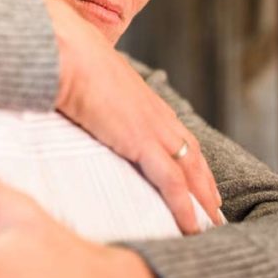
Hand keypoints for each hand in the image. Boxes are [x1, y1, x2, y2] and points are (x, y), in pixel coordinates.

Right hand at [43, 0, 221, 234]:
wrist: (64, 51)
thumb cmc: (64, 57)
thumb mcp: (82, 76)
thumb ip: (86, 91)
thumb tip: (71, 98)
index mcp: (141, 97)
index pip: (174, 131)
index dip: (188, 155)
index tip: (197, 175)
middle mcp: (154, 112)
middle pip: (191, 153)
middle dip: (204, 182)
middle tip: (214, 208)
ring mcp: (151, 127)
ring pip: (189, 171)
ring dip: (203, 199)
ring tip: (211, 224)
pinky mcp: (141, 142)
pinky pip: (171, 182)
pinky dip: (184, 206)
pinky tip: (191, 226)